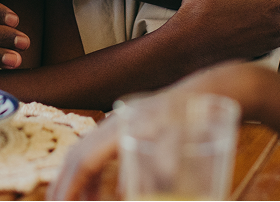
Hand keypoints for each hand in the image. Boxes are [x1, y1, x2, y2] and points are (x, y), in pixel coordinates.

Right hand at [47, 62, 279, 200]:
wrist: (213, 89)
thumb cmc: (196, 113)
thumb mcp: (182, 137)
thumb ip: (163, 160)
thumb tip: (147, 185)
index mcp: (120, 127)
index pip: (84, 161)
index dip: (70, 187)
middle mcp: (115, 123)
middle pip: (78, 156)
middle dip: (66, 185)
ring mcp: (122, 124)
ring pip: (89, 154)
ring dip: (82, 181)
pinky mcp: (132, 127)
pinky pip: (105, 153)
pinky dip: (101, 174)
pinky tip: (113, 191)